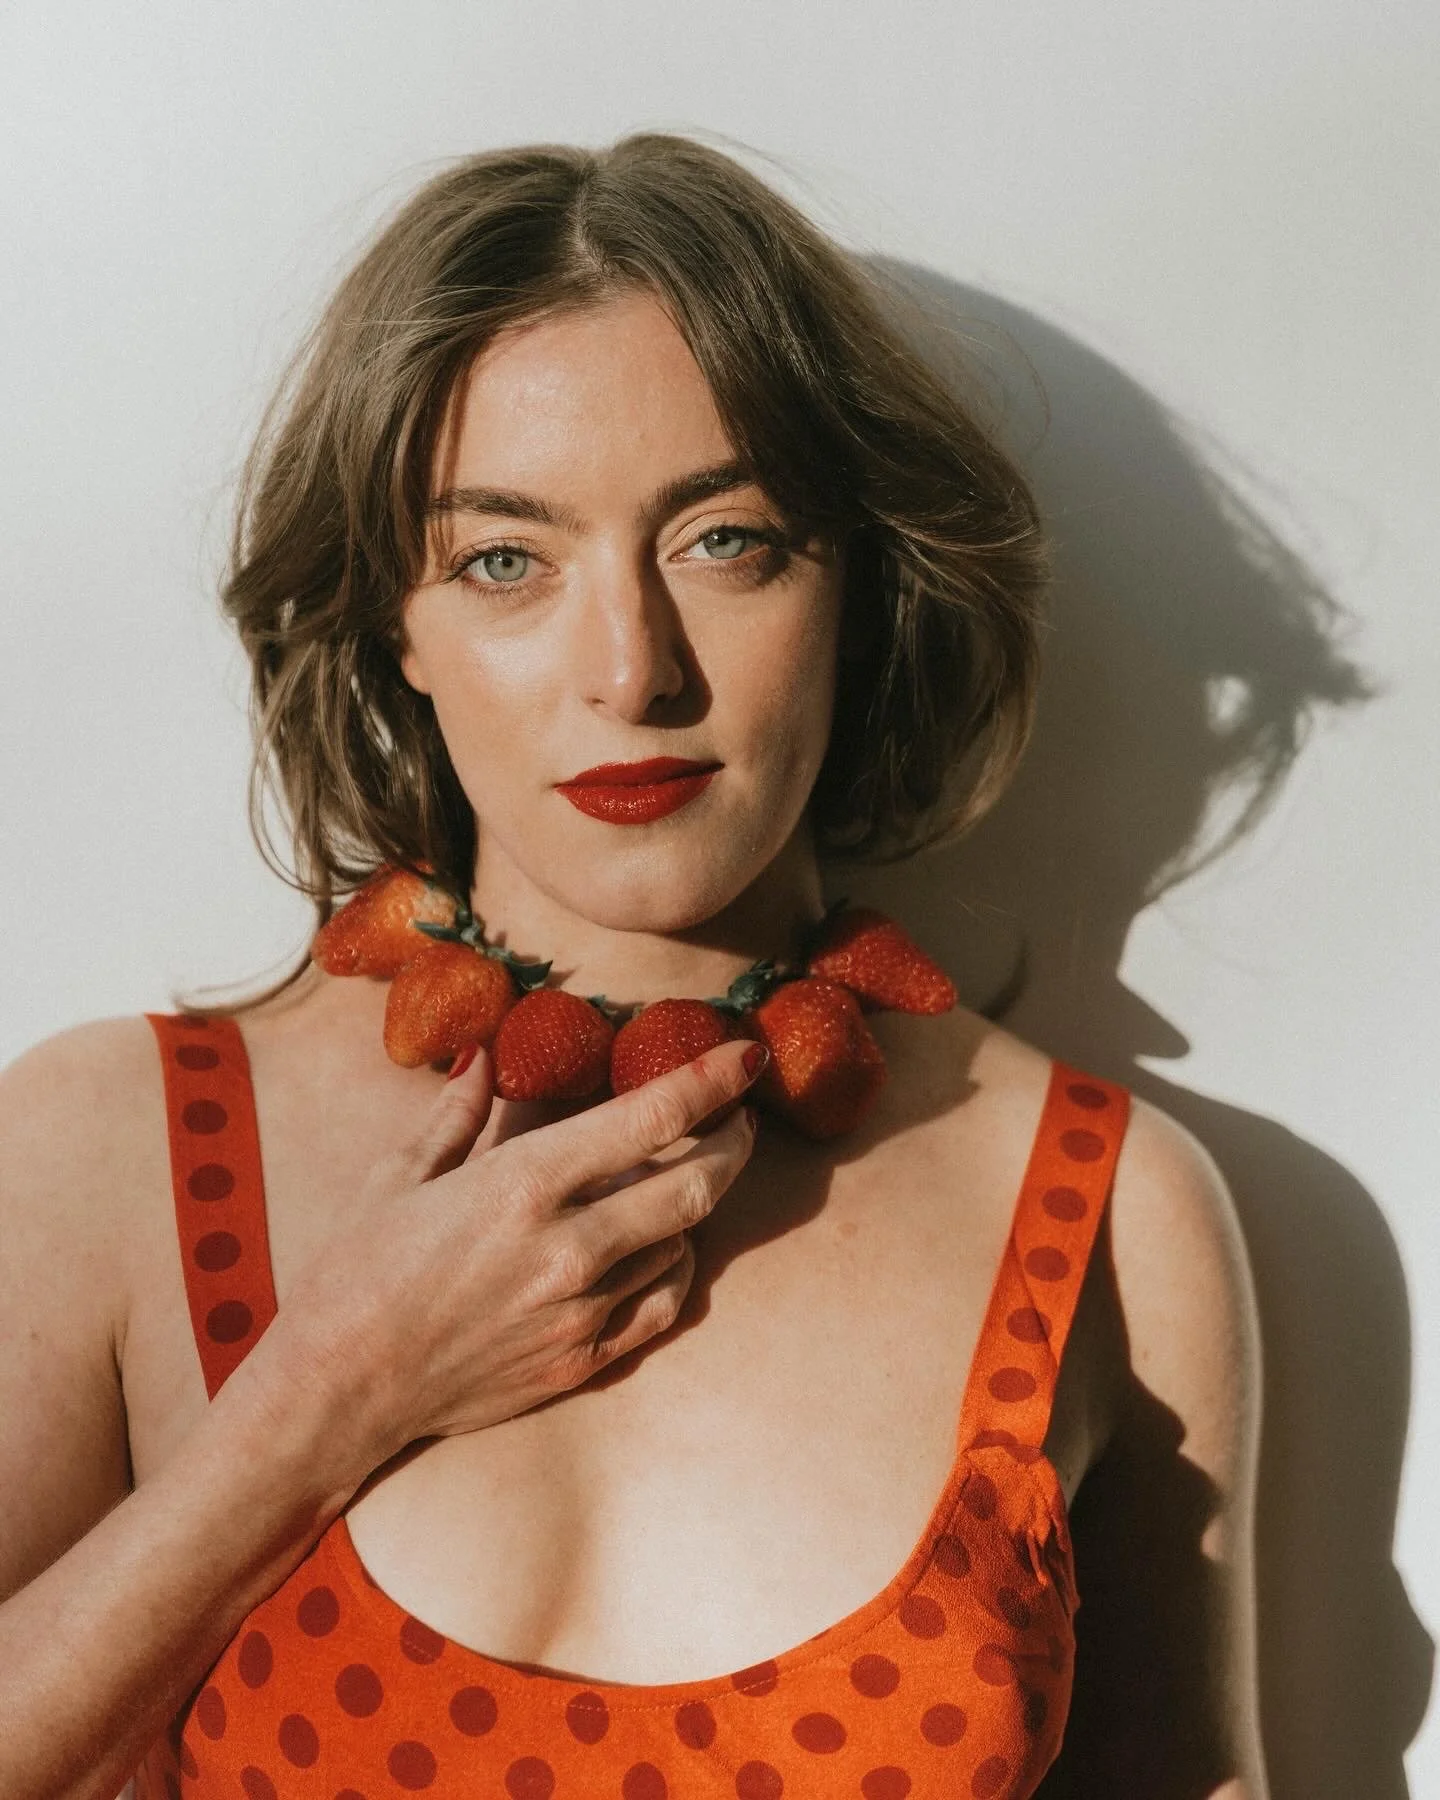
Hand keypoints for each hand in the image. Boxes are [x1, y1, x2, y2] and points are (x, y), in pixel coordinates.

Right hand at [267, 1038, 766, 1466]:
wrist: (337, 1389)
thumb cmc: (356, 1272)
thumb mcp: (399, 1174)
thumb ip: (458, 1111)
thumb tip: (485, 1055)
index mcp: (524, 1183)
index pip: (652, 1117)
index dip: (712, 1080)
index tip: (745, 1057)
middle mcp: (568, 1246)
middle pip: (696, 1184)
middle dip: (732, 1140)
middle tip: (739, 1115)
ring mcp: (582, 1310)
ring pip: (682, 1241)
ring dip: (690, 1202)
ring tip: (670, 1176)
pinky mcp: (583, 1362)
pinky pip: (663, 1303)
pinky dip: (675, 1265)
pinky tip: (658, 1245)